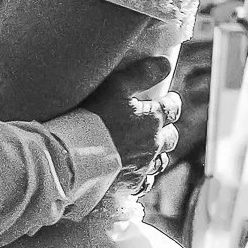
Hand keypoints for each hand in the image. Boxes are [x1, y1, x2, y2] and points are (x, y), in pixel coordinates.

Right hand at [82, 56, 178, 184]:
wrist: (73, 156)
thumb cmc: (92, 117)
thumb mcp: (116, 85)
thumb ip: (143, 73)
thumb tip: (166, 63)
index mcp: (152, 119)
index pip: (173, 108)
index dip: (171, 102)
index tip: (166, 99)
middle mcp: (153, 144)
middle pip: (171, 137)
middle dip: (166, 129)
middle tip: (155, 125)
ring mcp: (143, 166)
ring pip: (161, 161)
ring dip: (157, 154)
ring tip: (145, 149)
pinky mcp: (131, 184)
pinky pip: (146, 182)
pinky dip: (144, 177)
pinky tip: (136, 172)